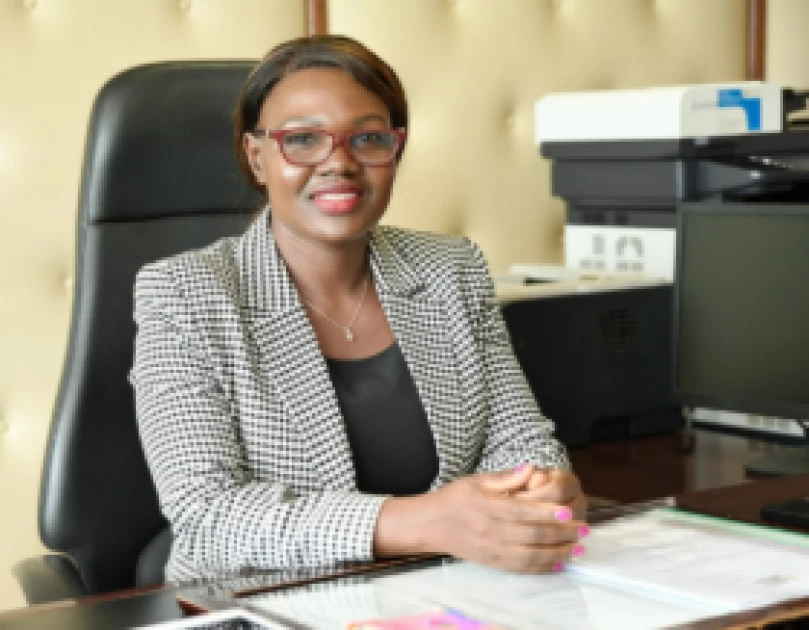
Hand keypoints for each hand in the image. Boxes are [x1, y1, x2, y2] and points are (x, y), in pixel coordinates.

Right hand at [423, 466, 584, 572]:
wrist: (430, 524)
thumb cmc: (455, 498)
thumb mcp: (477, 480)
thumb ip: (506, 477)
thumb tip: (531, 468)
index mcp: (488, 507)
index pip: (522, 511)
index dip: (546, 512)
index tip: (567, 510)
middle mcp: (491, 531)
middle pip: (532, 535)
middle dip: (561, 533)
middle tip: (582, 529)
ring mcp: (493, 549)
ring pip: (530, 555)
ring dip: (558, 552)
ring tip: (578, 548)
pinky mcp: (493, 562)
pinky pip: (521, 567)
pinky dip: (543, 566)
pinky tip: (559, 561)